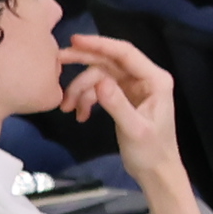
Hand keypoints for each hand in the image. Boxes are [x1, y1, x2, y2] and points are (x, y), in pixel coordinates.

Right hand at [58, 33, 189, 186]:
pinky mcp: (124, 98)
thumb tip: (99, 82)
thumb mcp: (134, 129)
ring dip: (81, 89)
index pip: (125, 53)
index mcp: (155, 80)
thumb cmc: (151, 152)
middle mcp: (145, 78)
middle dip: (83, 63)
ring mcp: (134, 87)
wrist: (156, 172)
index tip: (74, 41)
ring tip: (67, 108)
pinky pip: (99, 90)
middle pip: (109, 61)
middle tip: (56, 62)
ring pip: (100, 76)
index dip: (100, 44)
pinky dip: (86, 99)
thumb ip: (117, 105)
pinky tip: (79, 115)